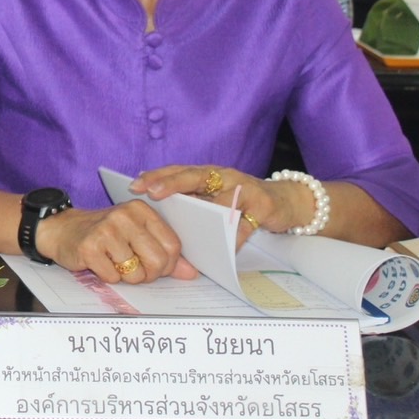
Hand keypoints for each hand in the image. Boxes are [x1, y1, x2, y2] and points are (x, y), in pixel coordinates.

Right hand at [35, 200, 197, 283]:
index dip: (167, 264)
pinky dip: (108, 277)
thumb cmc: (105, 235)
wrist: (63, 230)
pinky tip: (99, 263)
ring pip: (135, 273)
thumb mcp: (136, 237)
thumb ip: (164, 253)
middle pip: (157, 261)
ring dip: (126, 277)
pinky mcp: (90, 246)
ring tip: (114, 263)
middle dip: (148, 275)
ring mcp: (106, 229)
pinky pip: (113, 277)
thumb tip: (191, 273)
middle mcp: (125, 216)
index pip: (172, 245)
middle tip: (135, 270)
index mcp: (141, 210)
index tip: (154, 265)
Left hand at [130, 164, 314, 245]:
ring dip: (204, 216)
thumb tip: (158, 220)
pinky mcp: (263, 205)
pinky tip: (223, 248)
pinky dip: (233, 238)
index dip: (156, 176)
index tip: (134, 185)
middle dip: (172, 183)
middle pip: (195, 176)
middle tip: (152, 192)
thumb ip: (194, 203)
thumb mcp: (216, 199)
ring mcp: (245, 188)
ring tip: (185, 227)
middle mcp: (224, 176)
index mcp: (208, 174)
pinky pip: (244, 225)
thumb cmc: (242, 202)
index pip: (178, 170)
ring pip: (220, 201)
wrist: (284, 202)